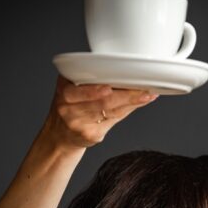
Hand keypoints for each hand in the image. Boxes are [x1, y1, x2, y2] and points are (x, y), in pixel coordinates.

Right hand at [43, 75, 159, 151]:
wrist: (60, 135)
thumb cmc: (70, 107)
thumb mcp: (72, 91)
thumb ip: (91, 82)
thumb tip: (124, 72)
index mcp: (64, 89)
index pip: (82, 90)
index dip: (95, 90)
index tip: (111, 86)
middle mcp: (68, 107)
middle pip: (102, 102)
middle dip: (126, 96)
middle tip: (144, 90)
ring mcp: (79, 123)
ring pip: (111, 111)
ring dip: (132, 103)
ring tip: (147, 96)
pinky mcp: (90, 134)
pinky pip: (114, 121)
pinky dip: (128, 111)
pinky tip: (137, 105)